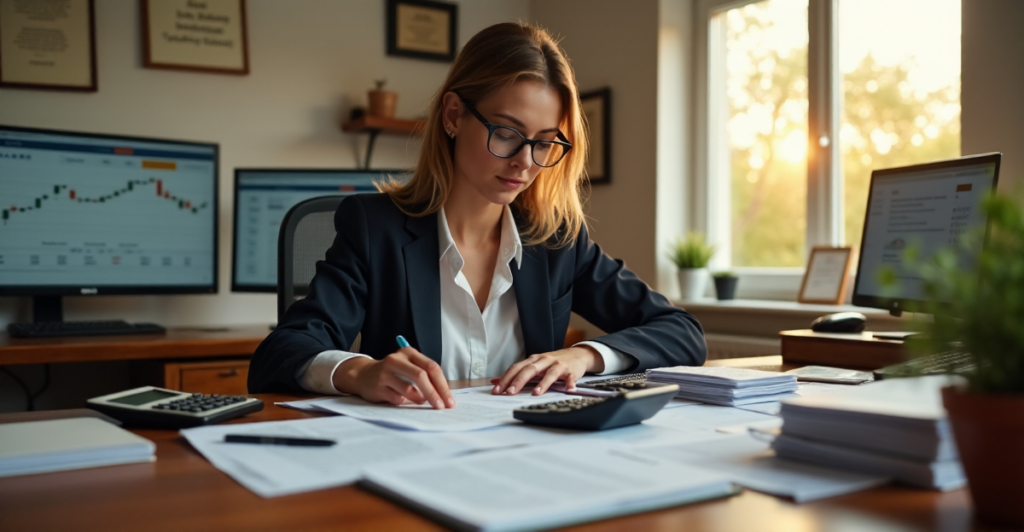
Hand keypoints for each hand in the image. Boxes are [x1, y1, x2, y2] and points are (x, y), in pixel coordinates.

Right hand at [333, 348, 454, 408]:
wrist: (363, 375)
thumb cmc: (393, 373)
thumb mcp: (409, 366)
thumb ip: (425, 375)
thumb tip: (445, 395)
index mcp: (409, 352)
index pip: (431, 367)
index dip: (443, 385)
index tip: (449, 401)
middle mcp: (396, 359)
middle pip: (421, 376)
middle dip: (434, 393)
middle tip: (441, 407)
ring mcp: (385, 373)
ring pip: (409, 389)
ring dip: (419, 399)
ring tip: (421, 401)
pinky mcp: (378, 387)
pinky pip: (397, 399)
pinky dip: (404, 402)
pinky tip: (401, 399)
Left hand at [492, 346, 603, 395]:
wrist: (577, 355)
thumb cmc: (552, 362)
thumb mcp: (534, 365)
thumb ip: (517, 373)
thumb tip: (495, 381)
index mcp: (533, 360)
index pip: (516, 368)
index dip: (506, 378)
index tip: (497, 390)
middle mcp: (544, 360)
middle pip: (530, 369)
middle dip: (519, 381)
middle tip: (510, 392)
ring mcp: (558, 365)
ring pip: (549, 373)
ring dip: (543, 383)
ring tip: (536, 393)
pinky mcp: (570, 370)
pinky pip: (569, 377)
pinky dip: (569, 383)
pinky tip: (568, 389)